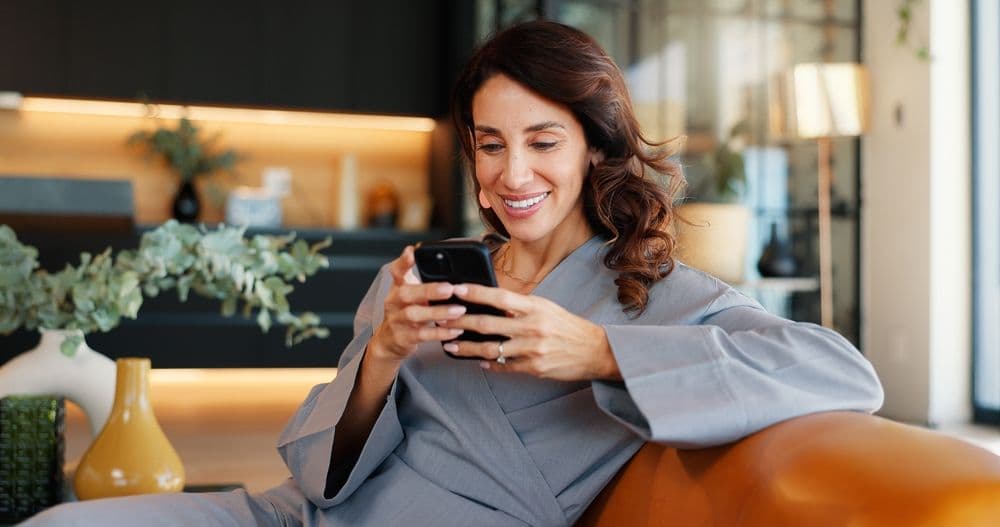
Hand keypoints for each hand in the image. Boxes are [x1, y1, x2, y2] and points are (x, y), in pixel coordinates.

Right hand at [368, 246, 466, 362]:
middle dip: (429, 290)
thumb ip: (426, 280)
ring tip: (459, 310)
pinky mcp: (403, 338)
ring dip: (438, 312)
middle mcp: (394, 302)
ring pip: (414, 315)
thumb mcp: (412, 294)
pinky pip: (422, 335)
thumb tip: (452, 267)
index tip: (413, 251)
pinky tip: (456, 330)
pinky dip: (440, 333)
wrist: (389, 342)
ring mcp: (397, 320)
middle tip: (450, 288)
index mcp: (398, 287)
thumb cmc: (406, 312)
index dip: (403, 261)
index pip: (397, 270)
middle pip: (407, 293)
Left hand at [439, 284, 621, 380]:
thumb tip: (491, 302)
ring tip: (450, 345)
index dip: (475, 292)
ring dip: (465, 348)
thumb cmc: (567, 326)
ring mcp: (531, 349)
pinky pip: (503, 366)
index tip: (455, 288)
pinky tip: (476, 361)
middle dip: (459, 321)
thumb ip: (520, 306)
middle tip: (440, 318)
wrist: (595, 350)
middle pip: (487, 323)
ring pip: (489, 348)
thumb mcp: (545, 308)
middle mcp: (531, 327)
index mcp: (534, 307)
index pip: (499, 296)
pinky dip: (488, 364)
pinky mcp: (533, 368)